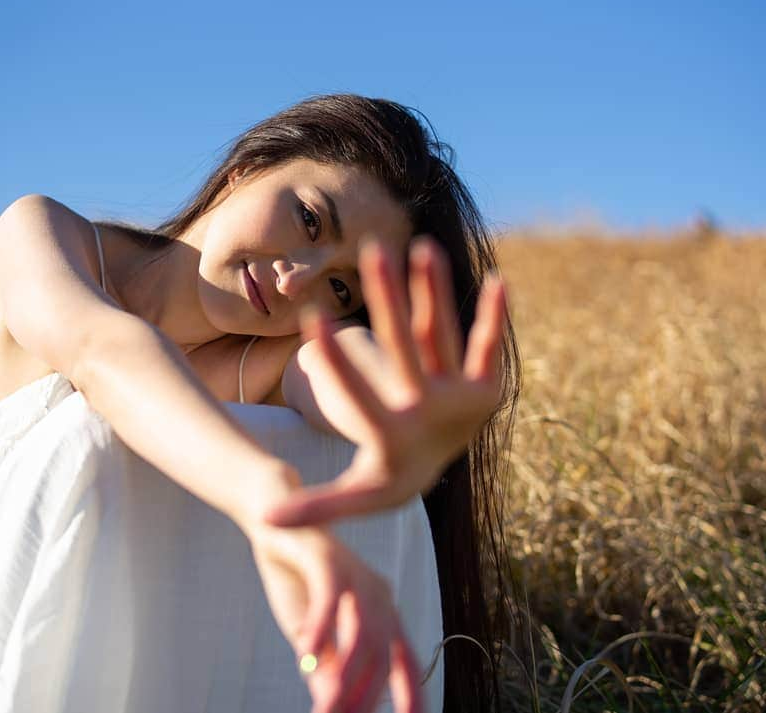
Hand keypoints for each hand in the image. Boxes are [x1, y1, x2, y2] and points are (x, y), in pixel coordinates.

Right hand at [246, 523, 423, 712]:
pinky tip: (304, 653)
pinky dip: (320, 628)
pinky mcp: (329, 557)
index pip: (405, 663)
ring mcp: (357, 575)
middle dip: (363, 696)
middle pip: (383, 655)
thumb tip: (334, 702)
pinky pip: (331, 598)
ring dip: (345, 672)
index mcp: (382, 613)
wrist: (272, 520)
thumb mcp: (310, 633)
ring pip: (363, 632)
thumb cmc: (295, 579)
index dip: (412, 695)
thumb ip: (326, 665)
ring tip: (328, 703)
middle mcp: (379, 595)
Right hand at [262, 235, 506, 526]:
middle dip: (389, 301)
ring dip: (434, 292)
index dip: (334, 360)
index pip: (359, 394)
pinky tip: (500, 281)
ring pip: (443, 337)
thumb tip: (265, 518)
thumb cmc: (383, 474)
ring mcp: (462, 399)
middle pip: (407, 350)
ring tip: (423, 247)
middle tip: (372, 252)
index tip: (312, 318)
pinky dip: (495, 317)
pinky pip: (489, 347)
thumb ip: (315, 505)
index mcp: (393, 437)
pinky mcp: (488, 389)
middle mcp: (430, 414)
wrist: (439, 472)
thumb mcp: (353, 493)